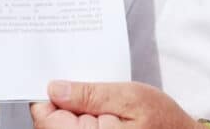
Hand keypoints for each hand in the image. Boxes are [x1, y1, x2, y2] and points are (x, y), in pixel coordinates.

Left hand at [31, 80, 201, 128]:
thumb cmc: (164, 122)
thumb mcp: (130, 97)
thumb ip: (90, 94)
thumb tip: (55, 90)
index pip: (45, 118)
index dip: (50, 97)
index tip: (60, 84)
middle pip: (51, 125)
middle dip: (63, 106)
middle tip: (87, 93)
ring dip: (74, 116)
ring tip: (101, 107)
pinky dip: (84, 123)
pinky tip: (103, 117)